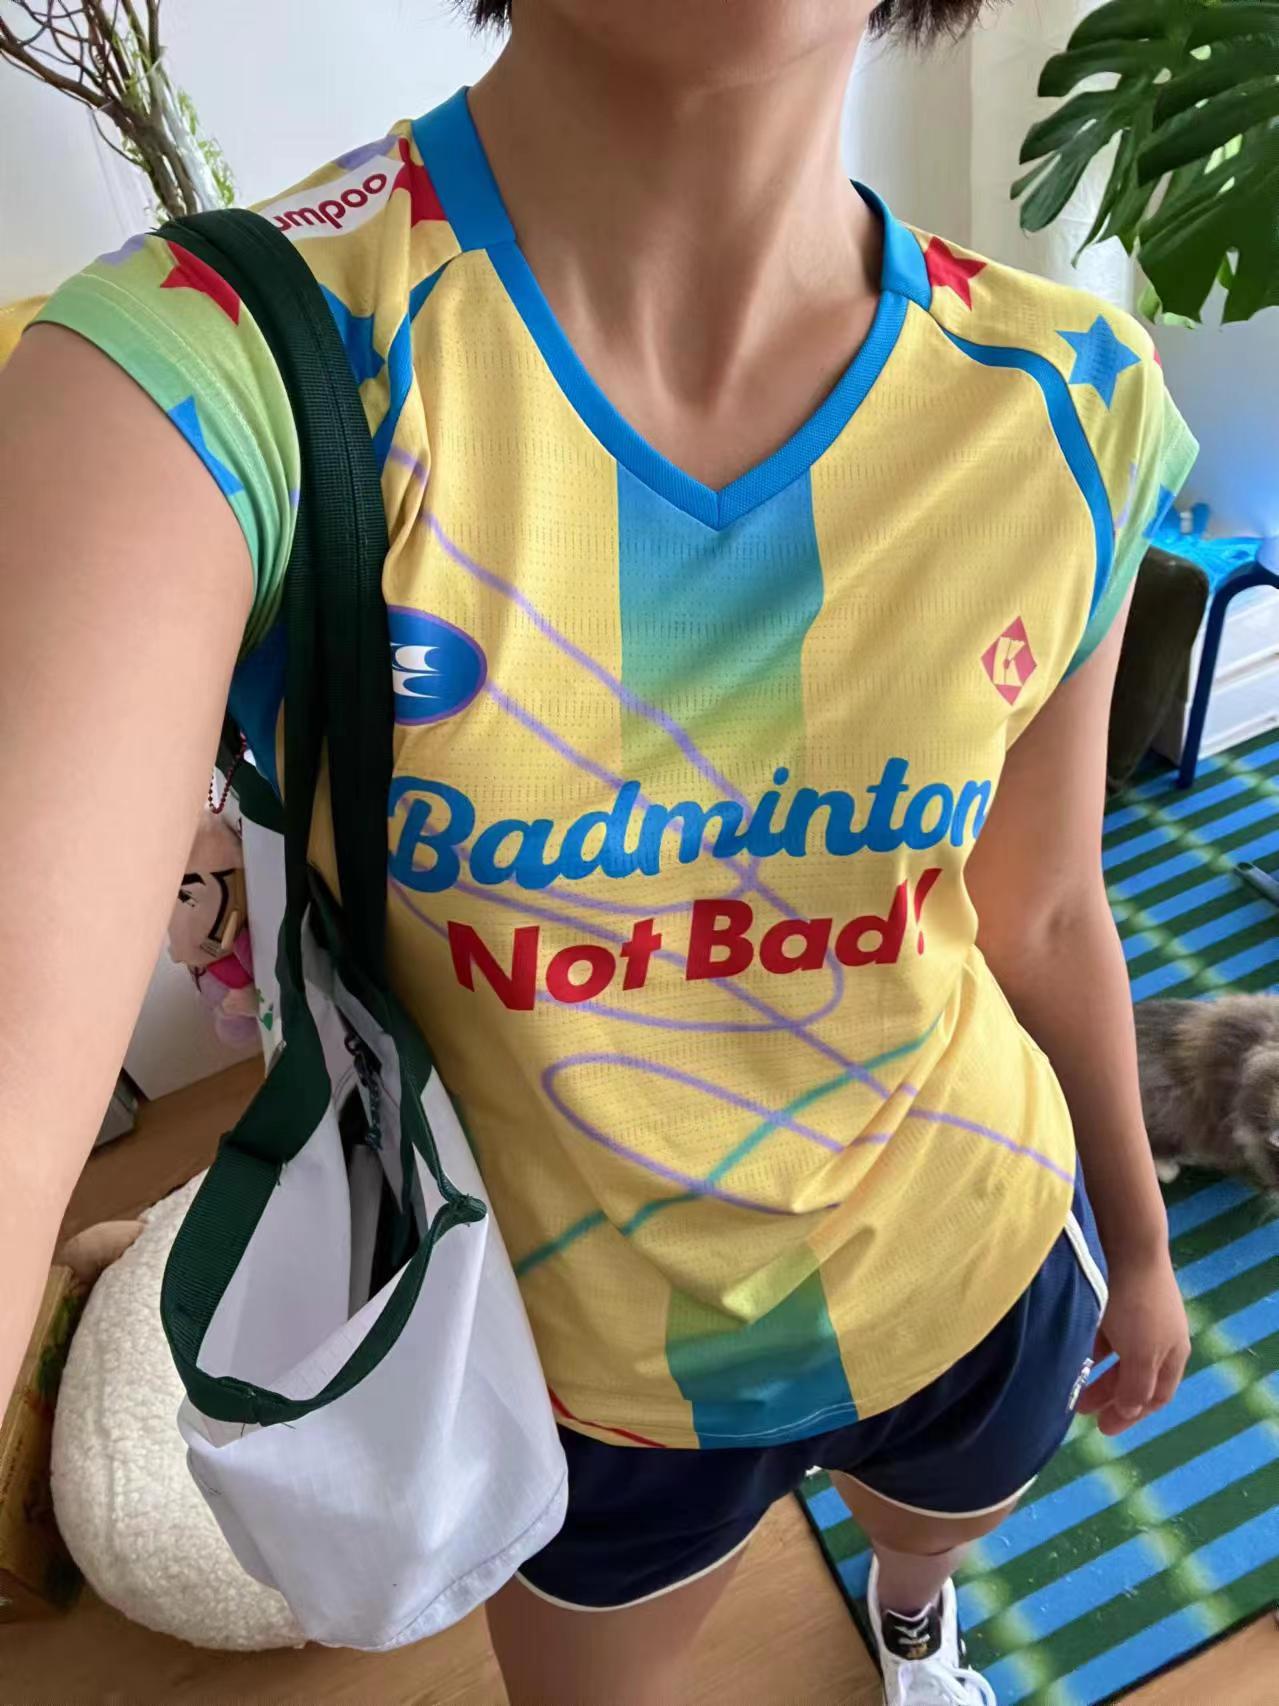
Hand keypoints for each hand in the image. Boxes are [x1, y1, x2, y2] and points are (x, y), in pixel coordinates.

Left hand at [1075, 1248, 1189, 1435]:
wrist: (1128, 1245)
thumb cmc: (1138, 1305)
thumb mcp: (1141, 1354)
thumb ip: (1137, 1386)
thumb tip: (1130, 1410)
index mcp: (1173, 1353)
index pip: (1157, 1395)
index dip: (1133, 1416)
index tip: (1104, 1430)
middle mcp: (1159, 1336)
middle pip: (1136, 1376)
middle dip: (1110, 1396)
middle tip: (1081, 1411)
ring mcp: (1139, 1316)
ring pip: (1118, 1355)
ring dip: (1097, 1374)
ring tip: (1072, 1385)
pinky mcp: (1118, 1297)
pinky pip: (1104, 1333)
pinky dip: (1090, 1347)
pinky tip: (1071, 1351)